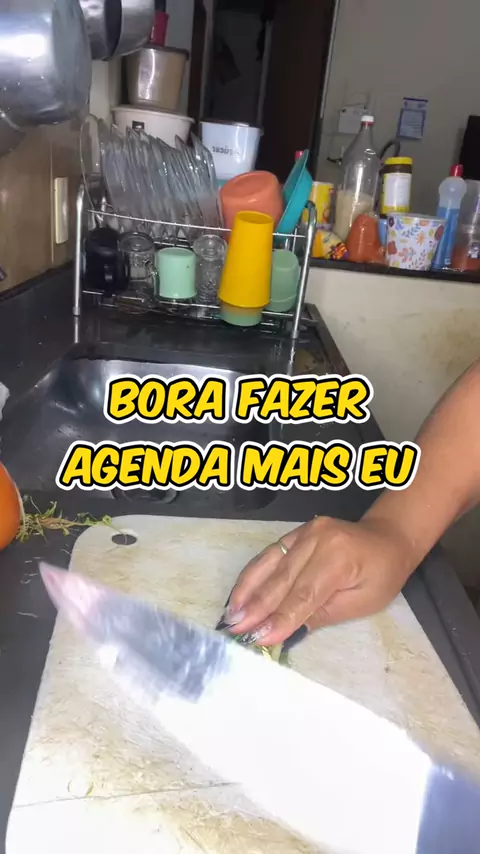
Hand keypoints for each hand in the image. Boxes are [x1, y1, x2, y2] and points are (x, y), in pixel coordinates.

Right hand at [224, 516, 415, 645]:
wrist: (388, 538)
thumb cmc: (382, 575)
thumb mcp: (362, 602)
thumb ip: (322, 614)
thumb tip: (284, 632)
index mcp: (338, 557)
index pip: (303, 594)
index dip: (279, 618)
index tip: (258, 638)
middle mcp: (317, 538)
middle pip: (281, 579)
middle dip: (256, 607)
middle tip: (234, 630)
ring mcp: (304, 531)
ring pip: (269, 564)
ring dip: (247, 590)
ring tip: (230, 614)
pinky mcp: (296, 531)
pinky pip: (270, 554)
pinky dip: (253, 575)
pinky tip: (240, 593)